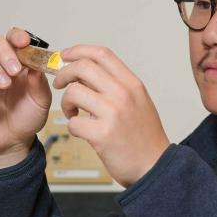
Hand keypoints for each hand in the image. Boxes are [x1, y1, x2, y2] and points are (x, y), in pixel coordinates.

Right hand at [0, 29, 51, 167]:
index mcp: (19, 63)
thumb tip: (37, 64)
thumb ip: (39, 82)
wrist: (14, 141)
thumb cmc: (27, 118)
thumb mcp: (41, 101)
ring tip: (5, 84)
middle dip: (4, 52)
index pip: (14, 40)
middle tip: (15, 70)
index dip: (17, 36)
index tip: (24, 41)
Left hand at [53, 45, 169, 186]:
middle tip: (60, 84)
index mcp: (132, 84)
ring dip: (66, 102)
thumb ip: (116, 86)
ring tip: (73, 113)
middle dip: (64, 73)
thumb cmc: (145, 137)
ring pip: (73, 93)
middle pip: (83, 67)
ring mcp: (113, 113)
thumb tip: (85, 74)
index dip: (79, 51)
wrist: (155, 166)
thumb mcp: (138, 102)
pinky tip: (82, 131)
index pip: (101, 54)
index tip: (66, 56)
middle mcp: (123, 94)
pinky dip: (72, 127)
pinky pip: (73, 123)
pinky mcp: (102, 134)